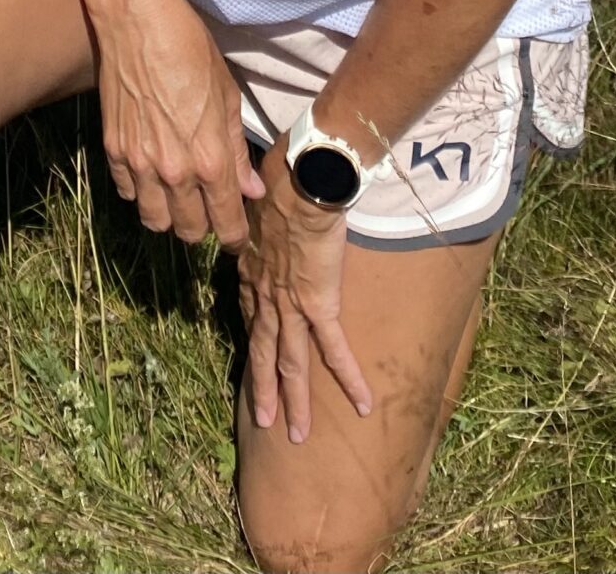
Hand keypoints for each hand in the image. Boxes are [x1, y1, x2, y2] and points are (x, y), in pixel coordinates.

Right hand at [97, 0, 265, 250]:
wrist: (139, 23)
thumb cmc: (191, 51)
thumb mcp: (228, 97)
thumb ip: (236, 151)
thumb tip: (249, 189)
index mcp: (210, 160)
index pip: (225, 222)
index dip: (234, 236)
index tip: (237, 237)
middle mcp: (174, 172)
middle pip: (188, 231)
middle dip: (202, 227)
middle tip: (208, 210)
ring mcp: (139, 164)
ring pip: (154, 221)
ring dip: (169, 215)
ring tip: (178, 196)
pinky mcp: (112, 151)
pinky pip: (127, 193)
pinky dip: (140, 191)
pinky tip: (150, 171)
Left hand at [239, 139, 372, 442]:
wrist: (300, 182)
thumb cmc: (280, 179)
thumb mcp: (256, 201)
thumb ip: (257, 214)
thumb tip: (255, 204)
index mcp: (252, 271)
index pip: (252, 315)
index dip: (255, 341)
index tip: (256, 361)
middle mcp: (266, 295)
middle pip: (264, 352)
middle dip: (264, 389)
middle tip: (264, 421)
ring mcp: (290, 305)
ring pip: (291, 364)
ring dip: (293, 401)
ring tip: (296, 434)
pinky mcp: (319, 305)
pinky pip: (334, 350)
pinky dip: (349, 379)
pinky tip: (363, 404)